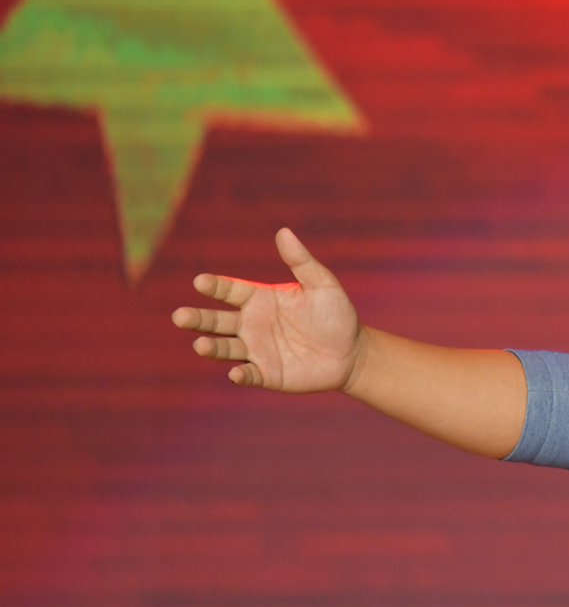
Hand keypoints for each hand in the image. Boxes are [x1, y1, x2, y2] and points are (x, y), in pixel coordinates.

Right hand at [172, 228, 363, 391]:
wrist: (351, 352)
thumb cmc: (336, 314)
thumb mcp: (322, 284)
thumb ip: (301, 261)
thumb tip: (284, 232)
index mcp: (261, 299)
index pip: (230, 291)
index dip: (215, 286)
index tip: (200, 281)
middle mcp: (252, 324)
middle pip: (217, 321)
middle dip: (198, 319)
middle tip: (180, 316)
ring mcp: (256, 350)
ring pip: (225, 348)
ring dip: (212, 347)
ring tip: (200, 345)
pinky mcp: (267, 374)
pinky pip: (248, 374)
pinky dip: (240, 374)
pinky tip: (236, 373)